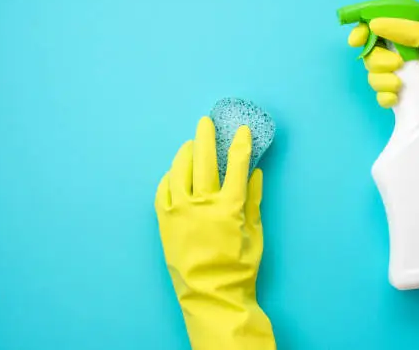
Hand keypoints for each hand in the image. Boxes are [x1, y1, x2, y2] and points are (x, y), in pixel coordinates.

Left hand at [155, 117, 275, 349]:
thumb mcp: (255, 234)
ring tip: (189, 145)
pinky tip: (173, 173)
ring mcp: (180, 211)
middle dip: (206, 137)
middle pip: (204, 160)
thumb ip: (254, 201)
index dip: (240, 144)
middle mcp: (203, 204)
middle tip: (205, 123)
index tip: (242, 130)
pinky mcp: (164, 221)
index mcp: (229, 207)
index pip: (236, 165)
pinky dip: (168, 178)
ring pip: (179, 171)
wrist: (210, 295)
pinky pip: (162, 191)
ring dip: (185, 154)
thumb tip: (255, 174)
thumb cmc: (239, 268)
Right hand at [349, 18, 418, 171]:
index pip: (376, 30)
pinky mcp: (404, 99)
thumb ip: (404, 30)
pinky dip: (384, 97)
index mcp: (408, 37)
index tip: (356, 40)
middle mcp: (402, 56)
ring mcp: (402, 78)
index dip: (362, 33)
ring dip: (380, 80)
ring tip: (399, 85)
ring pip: (374, 77)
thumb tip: (373, 24)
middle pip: (371, 55)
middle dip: (376, 60)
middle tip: (396, 64)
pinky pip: (382, 97)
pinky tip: (395, 99)